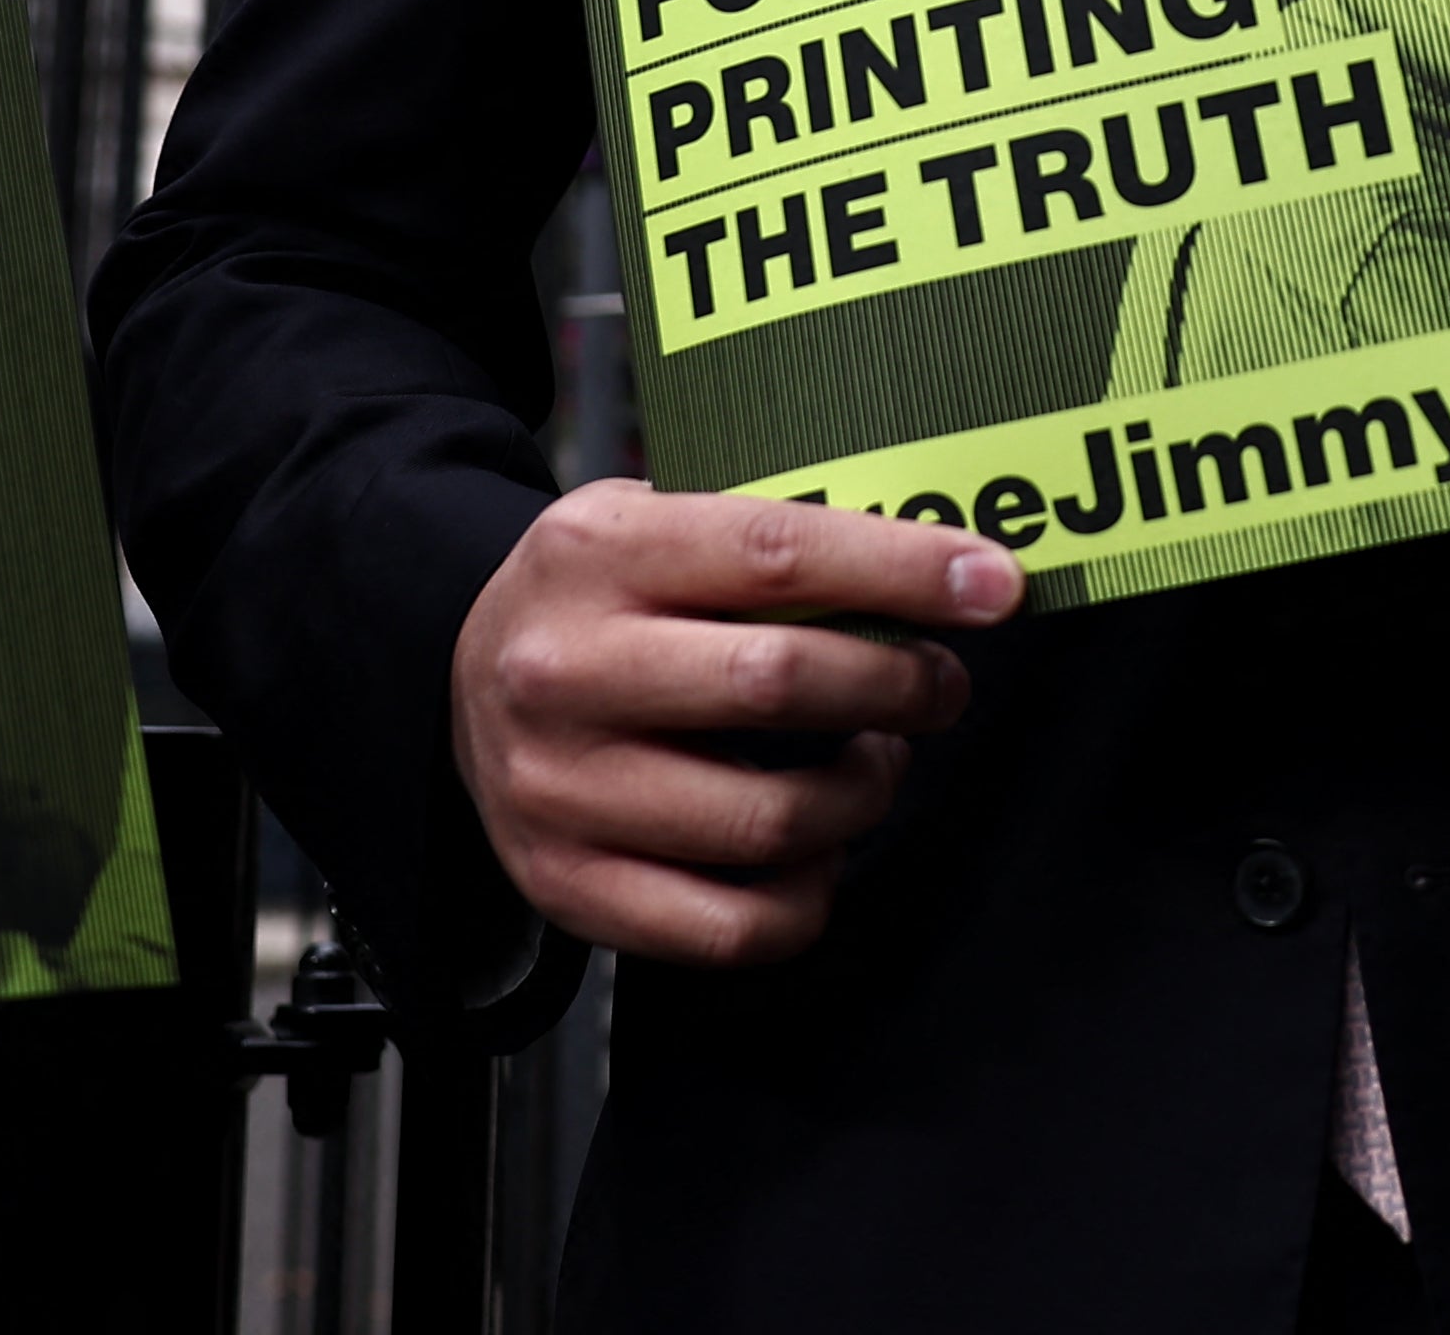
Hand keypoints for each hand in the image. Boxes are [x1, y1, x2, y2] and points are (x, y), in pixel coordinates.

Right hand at [451, 482, 1019, 962]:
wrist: (454, 681)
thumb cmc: (598, 597)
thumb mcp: (655, 521)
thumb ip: (773, 543)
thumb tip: (942, 567)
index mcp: (597, 552)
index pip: (779, 554)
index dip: (903, 571)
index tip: (994, 586)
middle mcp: (566, 670)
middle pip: (778, 682)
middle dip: (898, 686)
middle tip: (941, 685)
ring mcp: (560, 790)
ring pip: (768, 820)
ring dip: (863, 794)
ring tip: (876, 759)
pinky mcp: (568, 886)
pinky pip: (730, 927)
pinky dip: (810, 894)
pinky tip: (821, 845)